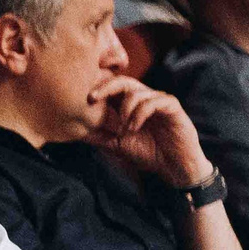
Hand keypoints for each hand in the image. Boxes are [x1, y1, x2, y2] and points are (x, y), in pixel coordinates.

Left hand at [83, 76, 209, 187]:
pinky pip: (154, 101)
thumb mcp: (117, 145)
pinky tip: (134, 128)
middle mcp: (144, 99)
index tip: (82, 99)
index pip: (112, 88)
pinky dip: (140, 113)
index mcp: (130, 105)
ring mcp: (159, 101)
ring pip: (136, 92)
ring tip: (124, 130)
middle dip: (105, 87)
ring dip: (124, 110)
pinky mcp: (172, 107)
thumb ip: (99, 136)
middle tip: (91, 98)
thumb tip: (74, 130)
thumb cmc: (148, 154)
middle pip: (123, 81)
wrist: (174, 168)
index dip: (97, 89)